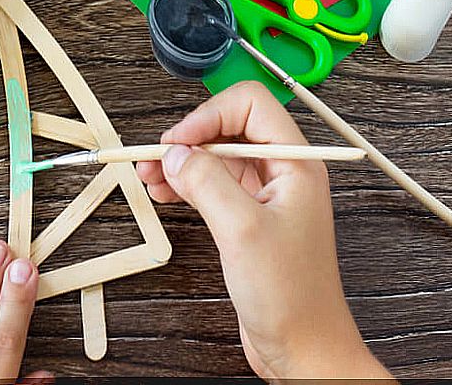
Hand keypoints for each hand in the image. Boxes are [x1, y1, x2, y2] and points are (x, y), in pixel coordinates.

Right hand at [137, 81, 391, 380]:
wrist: (303, 347)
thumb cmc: (292, 296)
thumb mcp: (243, 230)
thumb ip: (207, 182)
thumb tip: (176, 153)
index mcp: (295, 164)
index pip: (250, 105)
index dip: (209, 115)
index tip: (178, 142)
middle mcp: (281, 173)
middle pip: (228, 128)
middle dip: (188, 138)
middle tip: (154, 158)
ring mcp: (264, 196)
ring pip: (215, 156)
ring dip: (180, 161)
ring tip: (148, 175)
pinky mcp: (247, 217)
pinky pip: (211, 184)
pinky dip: (184, 183)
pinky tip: (163, 192)